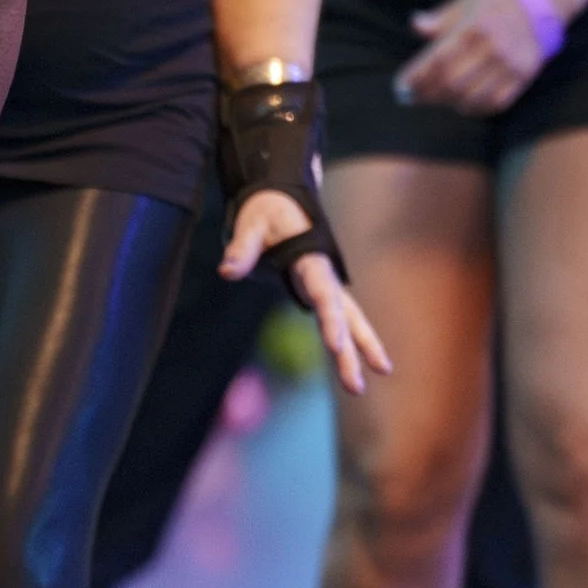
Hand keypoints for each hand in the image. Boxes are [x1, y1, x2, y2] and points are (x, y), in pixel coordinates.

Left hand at [218, 188, 390, 397]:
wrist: (281, 200)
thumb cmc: (267, 211)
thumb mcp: (252, 224)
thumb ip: (242, 248)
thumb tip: (227, 271)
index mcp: (311, 259)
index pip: (323, 293)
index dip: (330, 319)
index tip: (336, 346)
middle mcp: (325, 276)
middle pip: (343, 316)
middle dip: (353, 350)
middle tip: (357, 386)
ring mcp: (325, 285)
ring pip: (348, 321)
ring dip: (356, 351)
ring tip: (359, 387)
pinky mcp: (318, 291)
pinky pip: (337, 319)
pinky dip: (346, 342)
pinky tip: (350, 366)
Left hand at [397, 0, 551, 114]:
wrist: (544, 0)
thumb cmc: (497, 0)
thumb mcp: (466, 1)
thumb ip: (440, 18)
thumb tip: (416, 25)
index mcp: (474, 27)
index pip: (438, 60)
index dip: (416, 77)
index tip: (401, 86)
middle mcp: (493, 49)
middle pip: (452, 83)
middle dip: (426, 94)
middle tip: (412, 97)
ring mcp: (510, 65)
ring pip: (472, 97)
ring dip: (447, 103)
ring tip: (434, 99)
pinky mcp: (523, 77)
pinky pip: (494, 103)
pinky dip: (474, 108)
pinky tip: (460, 104)